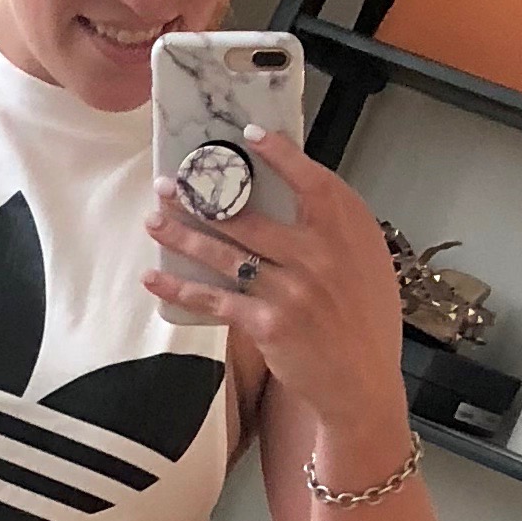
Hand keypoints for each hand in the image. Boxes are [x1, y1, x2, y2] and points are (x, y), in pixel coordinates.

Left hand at [144, 125, 405, 446]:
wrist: (363, 384)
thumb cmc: (365, 322)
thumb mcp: (367, 263)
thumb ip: (335, 231)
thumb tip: (296, 198)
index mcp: (348, 231)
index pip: (310, 180)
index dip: (280, 155)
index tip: (249, 136)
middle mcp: (320, 254)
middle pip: (249, 215)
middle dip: (202, 197)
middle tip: (169, 185)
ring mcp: (292, 289)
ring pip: (225, 252)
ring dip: (183, 234)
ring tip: (154, 220)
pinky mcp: (268, 323)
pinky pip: (215, 299)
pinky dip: (180, 289)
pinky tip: (155, 278)